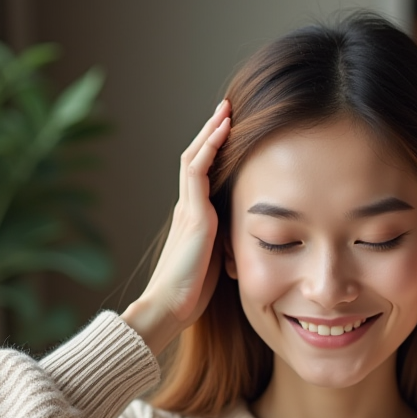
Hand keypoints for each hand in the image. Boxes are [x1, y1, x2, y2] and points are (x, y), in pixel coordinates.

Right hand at [122, 100, 231, 354]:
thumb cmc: (192, 293)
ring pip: (195, 158)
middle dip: (212, 134)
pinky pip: (198, 170)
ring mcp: (188, 208)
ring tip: (225, 110)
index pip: (203, 176)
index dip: (215, 153)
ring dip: (210, 132)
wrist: (170, 307)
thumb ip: (227, 243)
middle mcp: (188, 208)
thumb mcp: (217, 262)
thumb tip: (247, 237)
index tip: (230, 133)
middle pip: (196, 159)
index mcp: (194, 219)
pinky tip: (223, 129)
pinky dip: (210, 147)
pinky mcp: (192, 214)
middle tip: (227, 110)